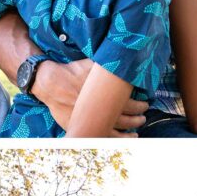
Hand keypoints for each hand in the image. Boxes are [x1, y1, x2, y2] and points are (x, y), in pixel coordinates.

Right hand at [33, 58, 147, 134]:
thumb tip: (122, 56)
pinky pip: (106, 137)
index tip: (146, 102)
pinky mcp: (84, 127)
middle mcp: (101, 110)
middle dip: (139, 114)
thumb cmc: (71, 72)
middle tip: (144, 111)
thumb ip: (107, 66)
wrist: (50, 83)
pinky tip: (130, 137)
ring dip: (133, 126)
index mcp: (105, 95)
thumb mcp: (91, 65)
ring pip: (120, 128)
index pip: (130, 103)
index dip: (140, 104)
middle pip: (127, 116)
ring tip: (140, 122)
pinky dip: (120, 138)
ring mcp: (93, 120)